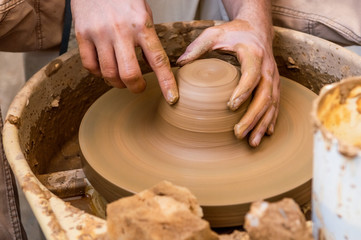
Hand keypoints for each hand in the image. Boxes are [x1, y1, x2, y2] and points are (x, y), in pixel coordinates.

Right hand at [71, 0, 178, 103]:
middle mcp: (121, 30)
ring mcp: (100, 33)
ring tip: (121, 78)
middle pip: (129, 74)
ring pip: (109, 73)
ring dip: (117, 83)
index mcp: (142, 25)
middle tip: (138, 87)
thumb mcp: (143, 15)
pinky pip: (90, 66)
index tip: (172, 99)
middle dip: (136, 87)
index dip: (167, 83)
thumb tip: (151, 68)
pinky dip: (99, 73)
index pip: (158, 60)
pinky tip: (104, 67)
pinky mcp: (82, 34)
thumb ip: (147, 40)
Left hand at [177, 19, 279, 146]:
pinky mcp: (274, 84)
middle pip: (264, 96)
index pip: (251, 75)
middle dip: (252, 117)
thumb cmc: (235, 33)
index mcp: (254, 55)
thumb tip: (180, 63)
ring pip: (272, 104)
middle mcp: (268, 68)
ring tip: (252, 142)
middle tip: (238, 133)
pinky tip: (265, 134)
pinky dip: (270, 120)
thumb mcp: (214, 34)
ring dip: (262, 124)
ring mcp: (273, 78)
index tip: (231, 106)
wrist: (258, 29)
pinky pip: (276, 104)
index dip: (243, 91)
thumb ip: (197, 47)